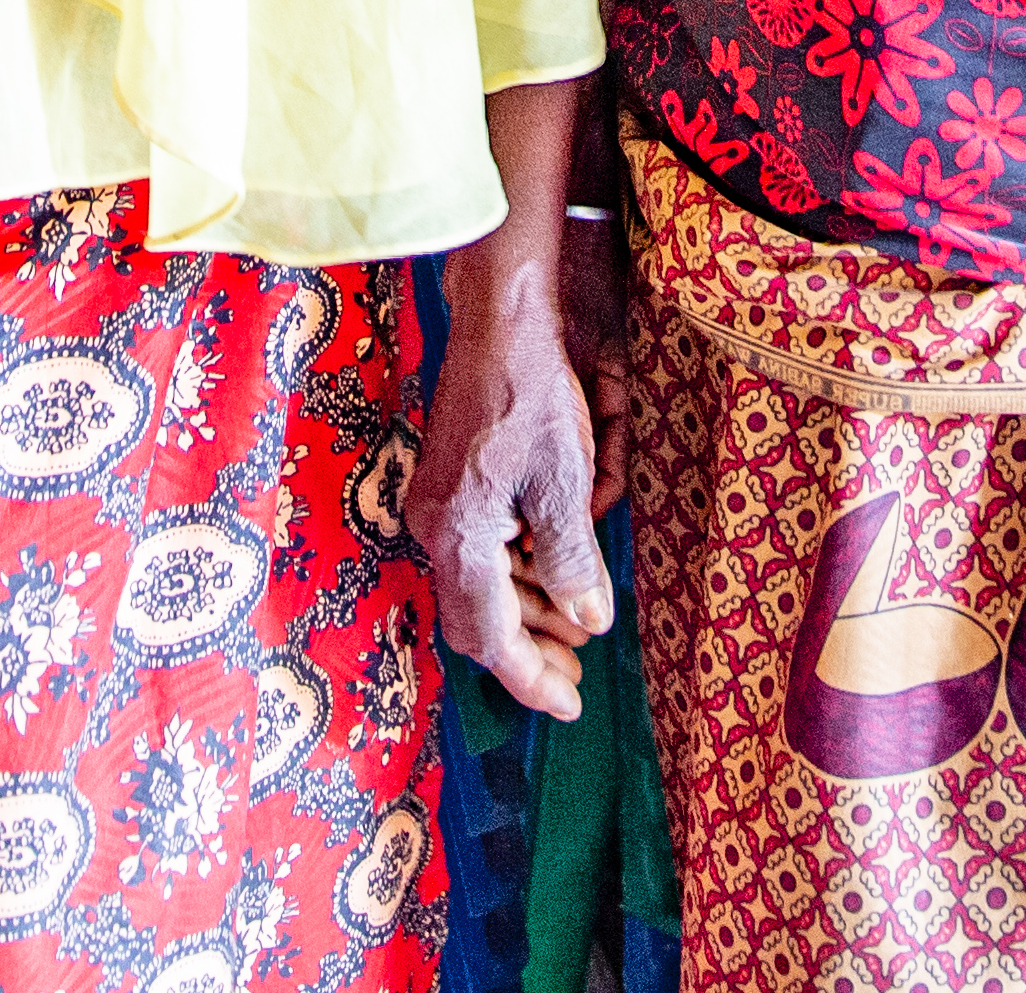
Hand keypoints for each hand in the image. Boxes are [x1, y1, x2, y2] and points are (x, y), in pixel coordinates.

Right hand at [416, 220, 621, 721]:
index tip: (568, 705)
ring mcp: (436, 506)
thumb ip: (573, 560)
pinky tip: (552, 570)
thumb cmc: (530, 393)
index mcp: (459, 539)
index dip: (530, 679)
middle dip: (527, 652)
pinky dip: (516, 573)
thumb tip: (589, 622)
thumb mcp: (565, 481)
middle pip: (476, 621)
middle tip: (576, 674)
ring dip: (526, 612)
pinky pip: (477, 552)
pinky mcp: (447, 485)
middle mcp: (435, 530)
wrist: (496, 319)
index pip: (490, 638)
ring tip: (576, 625)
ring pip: (478, 588)